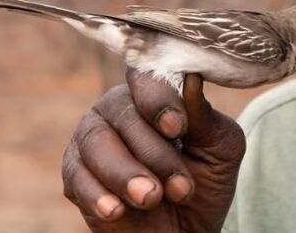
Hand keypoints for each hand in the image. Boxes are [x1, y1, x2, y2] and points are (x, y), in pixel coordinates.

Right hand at [61, 71, 245, 232]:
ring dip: (125, 173)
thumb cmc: (205, 182)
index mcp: (155, 93)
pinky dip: (98, 194)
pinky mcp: (76, 174)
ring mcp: (92, 139)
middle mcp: (118, 108)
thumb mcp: (219, 150)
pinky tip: (117, 210)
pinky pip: (77, 177)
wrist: (186, 231)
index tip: (177, 128)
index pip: (147, 77)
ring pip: (96, 143)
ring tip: (152, 199)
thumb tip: (193, 78)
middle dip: (155, 153)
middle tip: (181, 188)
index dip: (159, 100)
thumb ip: (205, 118)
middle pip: (124, 114)